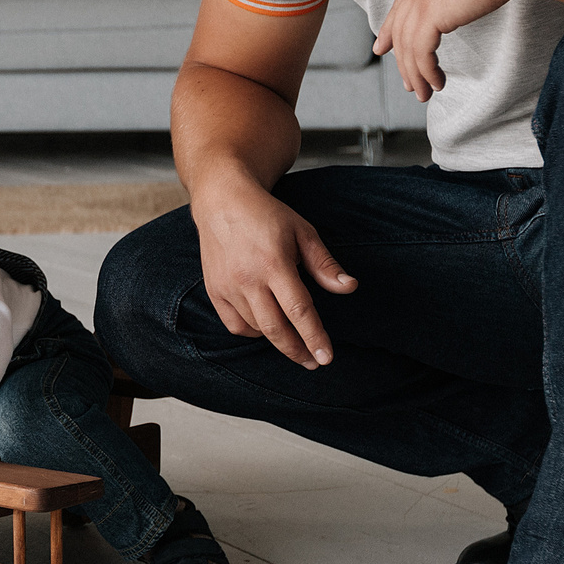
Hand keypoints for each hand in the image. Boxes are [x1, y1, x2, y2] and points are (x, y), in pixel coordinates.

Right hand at [192, 177, 355, 368]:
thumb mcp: (303, 232)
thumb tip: (348, 287)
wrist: (222, 201)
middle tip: (313, 361)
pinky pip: (235, 325)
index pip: (299, 310)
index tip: (326, 358)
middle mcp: (248, 278)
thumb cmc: (266, 216)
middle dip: (297, 350)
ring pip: (256, 329)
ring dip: (277, 338)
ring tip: (292, 336)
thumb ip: (324, 263)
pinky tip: (266, 326)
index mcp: (274, 263)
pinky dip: (253, 332)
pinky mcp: (214, 291)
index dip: (314, 337)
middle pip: (276, 329)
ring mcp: (227, 287)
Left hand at [373, 0, 524, 101]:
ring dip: (416, 75)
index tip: (382, 47)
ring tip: (424, 93)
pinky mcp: (431, 16)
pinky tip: (437, 83)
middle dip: (400, 60)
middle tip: (408, 83)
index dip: (389, 29)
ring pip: (408, 47)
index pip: (401, 5)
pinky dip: (427, 72)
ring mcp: (422, 0)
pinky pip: (421, 53)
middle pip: (400, 30)